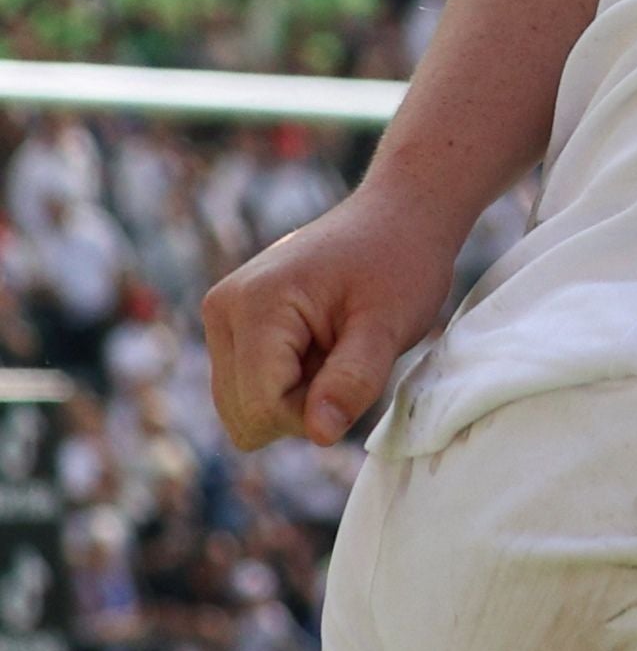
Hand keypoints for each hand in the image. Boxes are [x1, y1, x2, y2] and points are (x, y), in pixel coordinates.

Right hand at [201, 181, 473, 447]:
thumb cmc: (402, 263)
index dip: (315, 410)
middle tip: (346, 353)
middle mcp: (223, 310)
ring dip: (295, 394)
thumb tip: (319, 435)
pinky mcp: (229, 325)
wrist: (398, 216)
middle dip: (302, 404)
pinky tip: (319, 343)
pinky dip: (287, 381)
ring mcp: (221, 317)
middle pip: (245, 417)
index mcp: (256, 306)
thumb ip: (354, 380)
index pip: (262, 409)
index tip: (355, 368)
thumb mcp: (391, 324)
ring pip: (242, 410)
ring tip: (334, 345)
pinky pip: (246, 390)